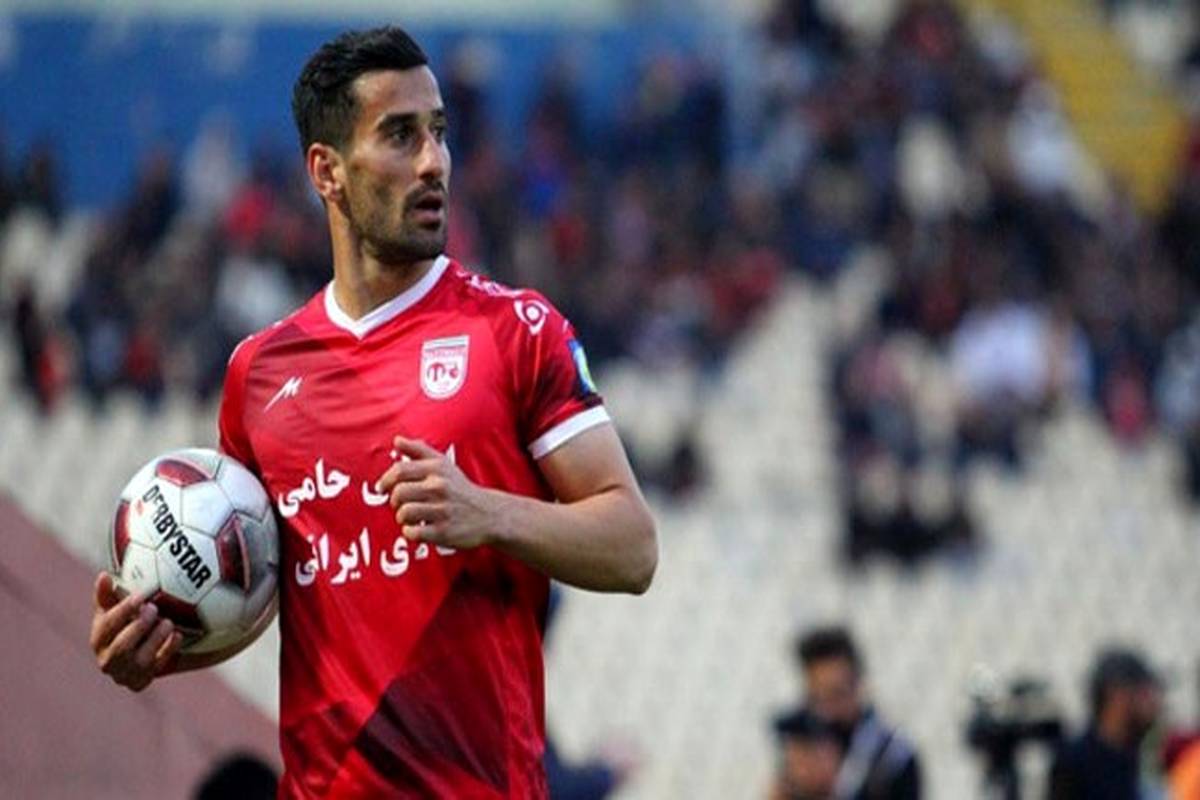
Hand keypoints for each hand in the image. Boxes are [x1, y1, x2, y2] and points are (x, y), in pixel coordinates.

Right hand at [90, 572, 181, 691]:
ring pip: (140, 660)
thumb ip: (108, 595)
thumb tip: (103, 576)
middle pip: (121, 647)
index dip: (122, 611)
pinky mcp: (141, 682)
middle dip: (139, 627)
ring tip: (167, 622)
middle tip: (154, 609)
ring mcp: (125, 674)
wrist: (138, 653)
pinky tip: (178, 636)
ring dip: (155, 639)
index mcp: (98, 640)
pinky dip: (168, 650)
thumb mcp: (114, 609)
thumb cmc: (125, 624)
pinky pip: (157, 667)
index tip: (139, 597)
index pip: (107, 626)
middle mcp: (107, 660)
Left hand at [375, 437, 501, 549]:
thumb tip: (397, 440)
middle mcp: (439, 488)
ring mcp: (442, 510)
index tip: (382, 488)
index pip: (400, 470)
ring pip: (404, 513)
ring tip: (411, 517)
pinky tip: (418, 528)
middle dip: (394, 501)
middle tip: (401, 504)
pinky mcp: (443, 532)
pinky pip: (413, 533)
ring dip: (402, 518)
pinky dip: (410, 532)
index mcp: (437, 470)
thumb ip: (419, 450)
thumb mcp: (444, 464)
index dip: (386, 480)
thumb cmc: (460, 489)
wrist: (489, 514)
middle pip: (398, 494)